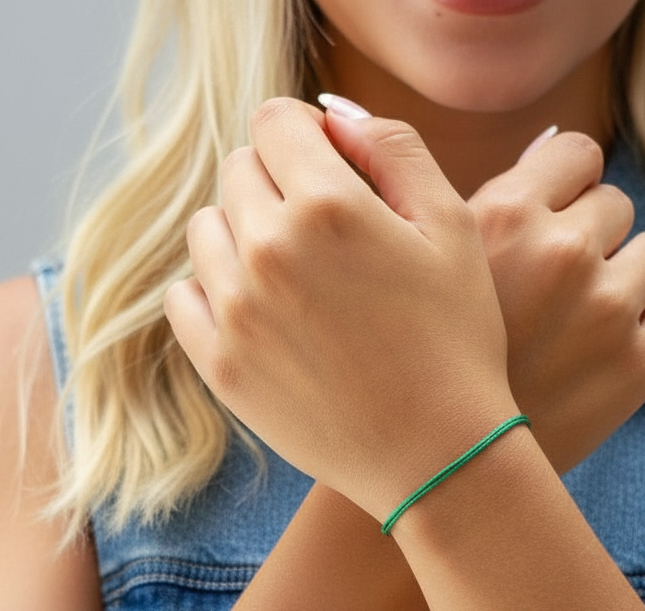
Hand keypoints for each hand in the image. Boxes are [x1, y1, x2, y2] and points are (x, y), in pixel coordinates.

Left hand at [165, 99, 518, 522]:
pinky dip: (217, 292)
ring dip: (246, 235)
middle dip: (280, 185)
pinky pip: (186, 297)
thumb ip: (394, 148)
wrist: (439, 457)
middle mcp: (267, 250)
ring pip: (208, 230)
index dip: (308, 138)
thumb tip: (332, 118)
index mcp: (327, 206)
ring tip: (300, 278)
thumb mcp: (455, 228)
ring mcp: (236, 312)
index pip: (275, 121)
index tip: (333, 171)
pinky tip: (267, 313)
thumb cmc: (458, 343)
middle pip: (239, 171)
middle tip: (330, 236)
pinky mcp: (221, 367)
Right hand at [470, 131, 644, 474]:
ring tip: (582, 323)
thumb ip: (498, 200)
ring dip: (628, 279)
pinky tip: (620, 345)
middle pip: (615, 205)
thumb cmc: (431, 359)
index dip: (568, 189)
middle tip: (554, 292)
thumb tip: (553, 148)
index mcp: (506, 212)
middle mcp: (562, 251)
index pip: (580, 153)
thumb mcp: (442, 264)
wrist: (440, 463)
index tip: (550, 226)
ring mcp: (606, 308)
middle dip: (592, 239)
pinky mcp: (639, 364)